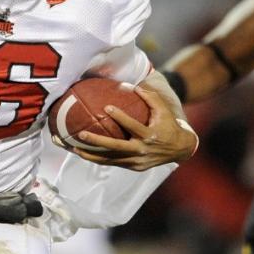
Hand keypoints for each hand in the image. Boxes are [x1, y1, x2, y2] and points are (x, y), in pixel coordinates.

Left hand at [68, 87, 197, 171]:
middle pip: (116, 147)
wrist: (179, 149)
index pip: (133, 126)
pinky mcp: (134, 167)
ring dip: (91, 155)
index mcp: (150, 135)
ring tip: (74, 148)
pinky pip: (113, 163)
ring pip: (110, 160)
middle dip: (97, 142)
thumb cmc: (169, 125)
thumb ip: (150, 97)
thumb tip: (133, 85)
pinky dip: (98, 159)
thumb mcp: (164, 110)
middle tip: (81, 134)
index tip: (106, 108)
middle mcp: (142, 150)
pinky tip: (84, 153)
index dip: (120, 117)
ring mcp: (137, 161)